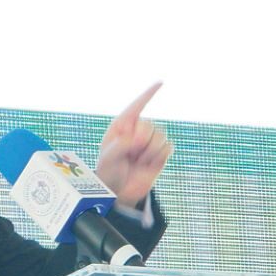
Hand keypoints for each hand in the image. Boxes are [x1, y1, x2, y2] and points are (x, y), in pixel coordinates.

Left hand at [96, 82, 172, 207]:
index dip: (148, 94)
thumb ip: (120, 145)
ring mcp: (149, 142)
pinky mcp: (160, 154)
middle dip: (141, 140)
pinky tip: (148, 165)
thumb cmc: (108, 173)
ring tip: (138, 162)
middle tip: (131, 154)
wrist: (120, 192)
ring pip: (160, 136)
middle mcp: (136, 131)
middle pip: (149, 125)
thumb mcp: (108, 159)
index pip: (136, 106)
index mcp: (121, 126)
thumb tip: (136, 138)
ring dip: (149, 151)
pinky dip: (159, 157)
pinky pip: (168, 147)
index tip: (160, 83)